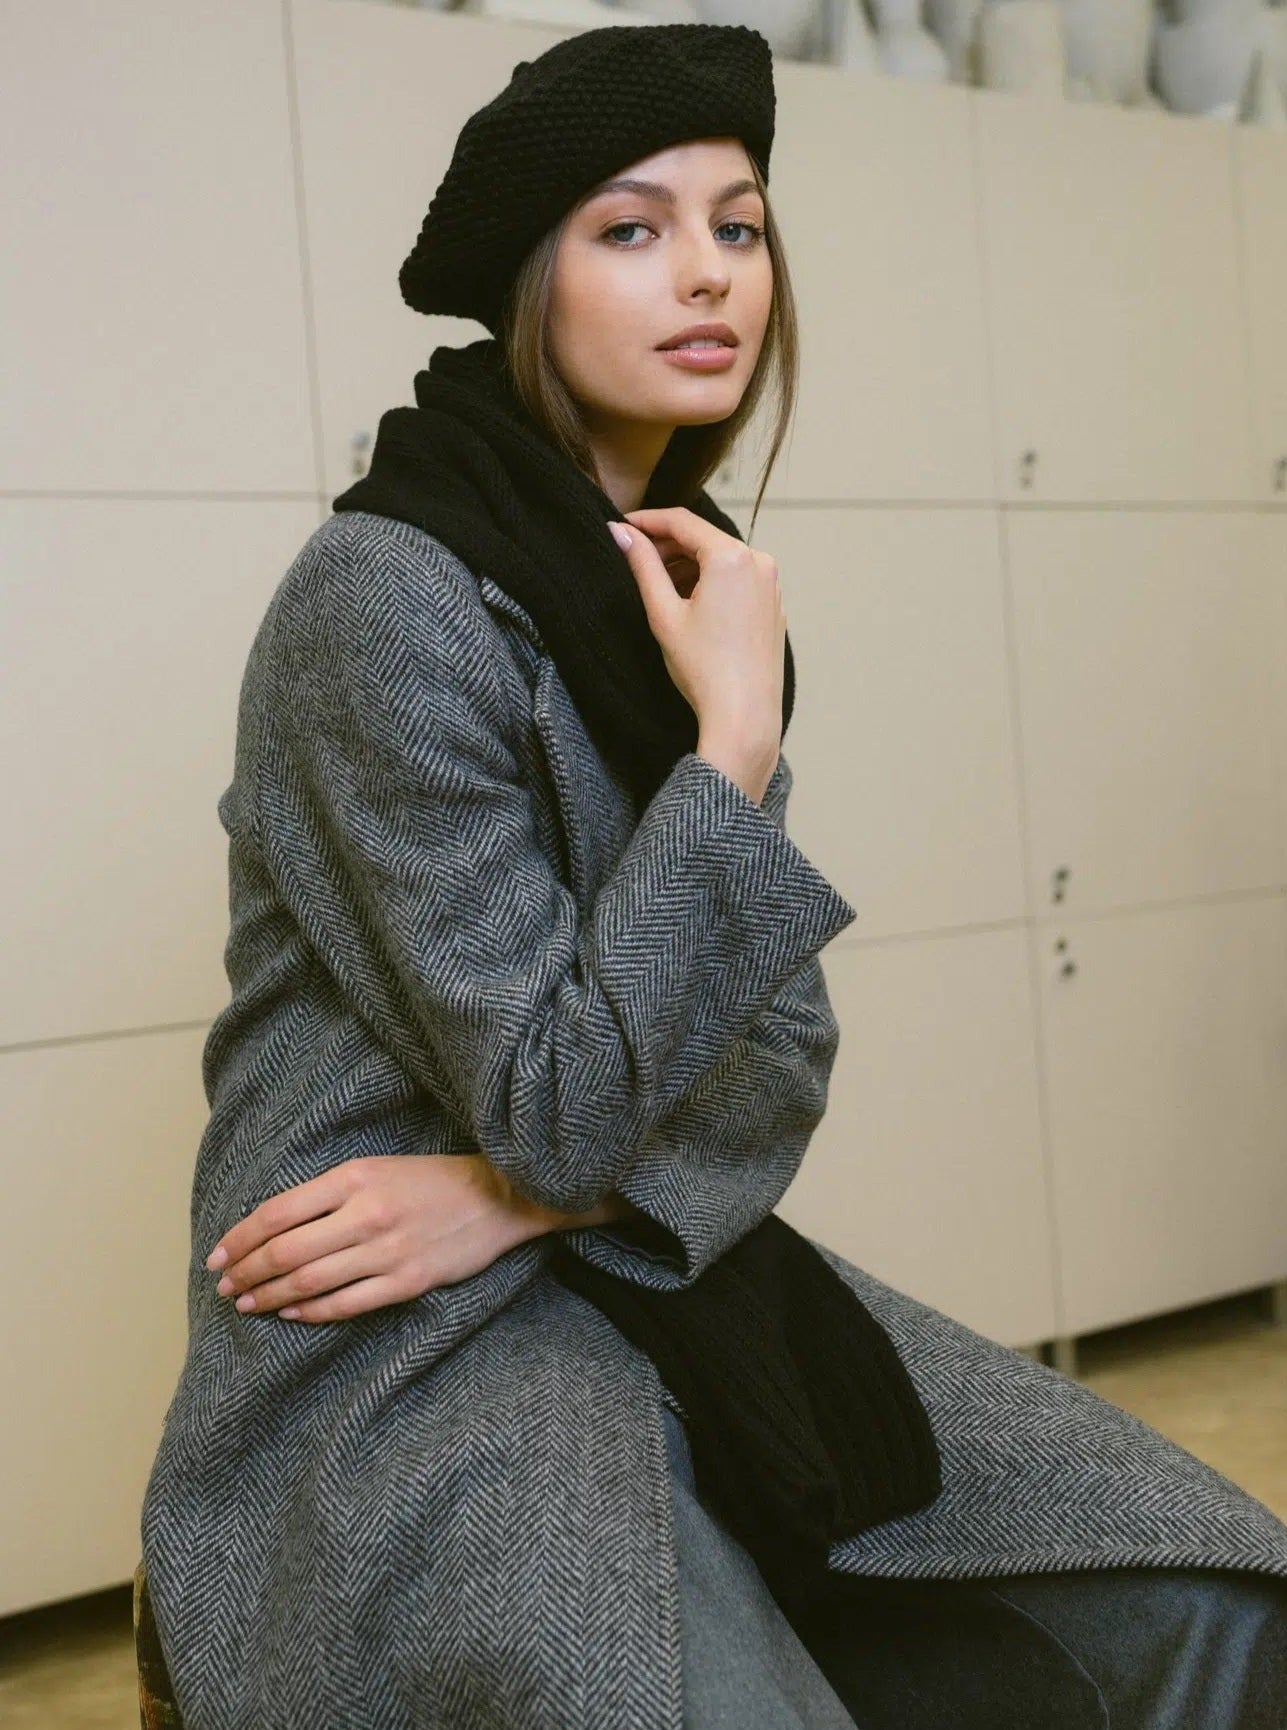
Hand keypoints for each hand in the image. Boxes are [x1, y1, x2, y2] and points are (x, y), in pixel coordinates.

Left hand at [204, 1153, 547, 1323]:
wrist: (499, 1197)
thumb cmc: (432, 1180)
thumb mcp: (377, 1167)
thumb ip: (329, 1192)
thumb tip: (274, 1225)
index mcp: (354, 1178)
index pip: (278, 1213)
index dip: (239, 1238)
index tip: (217, 1256)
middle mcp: (366, 1214)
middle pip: (286, 1252)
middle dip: (246, 1273)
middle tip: (225, 1287)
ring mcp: (387, 1251)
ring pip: (310, 1282)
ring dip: (270, 1297)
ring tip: (247, 1304)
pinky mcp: (408, 1281)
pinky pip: (346, 1304)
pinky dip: (311, 1312)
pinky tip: (290, 1314)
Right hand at [610, 505, 784, 745]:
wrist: (744, 714)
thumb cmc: (703, 668)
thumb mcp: (663, 613)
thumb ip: (642, 565)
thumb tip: (619, 533)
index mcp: (732, 557)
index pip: (683, 522)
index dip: (648, 521)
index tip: (623, 526)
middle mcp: (759, 562)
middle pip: (705, 539)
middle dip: (669, 546)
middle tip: (636, 558)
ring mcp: (771, 585)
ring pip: (722, 559)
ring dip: (689, 565)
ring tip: (659, 586)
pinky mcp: (774, 606)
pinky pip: (739, 579)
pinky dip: (712, 582)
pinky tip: (690, 604)